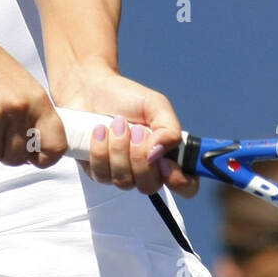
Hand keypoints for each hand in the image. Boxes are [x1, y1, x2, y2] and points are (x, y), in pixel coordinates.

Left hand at [53, 59, 198, 197]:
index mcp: (168, 155)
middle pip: (150, 186)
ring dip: (119, 149)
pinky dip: (100, 150)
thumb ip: (168, 129)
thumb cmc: (127, 98)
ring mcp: (122, 173)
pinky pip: (101, 174)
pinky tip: (99, 130)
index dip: (180, 182)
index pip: (186, 185)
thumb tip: (159, 154)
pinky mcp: (98, 172)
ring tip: (115, 123)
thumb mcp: (156, 105)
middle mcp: (147, 169)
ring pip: (124, 181)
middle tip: (135, 130)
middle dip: (139, 157)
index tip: (165, 163)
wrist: (91, 90)